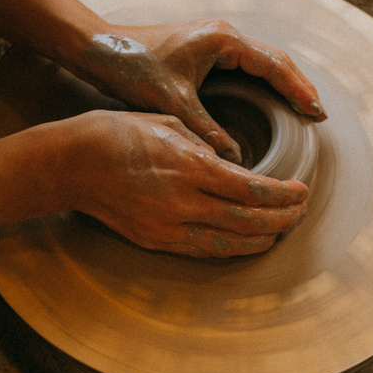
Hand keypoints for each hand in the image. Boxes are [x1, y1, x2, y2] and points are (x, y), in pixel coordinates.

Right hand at [53, 110, 309, 256]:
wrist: (72, 163)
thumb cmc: (117, 133)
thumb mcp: (169, 122)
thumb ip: (205, 145)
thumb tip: (234, 163)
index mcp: (190, 166)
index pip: (252, 189)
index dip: (282, 195)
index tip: (301, 191)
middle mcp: (183, 201)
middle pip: (247, 220)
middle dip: (282, 218)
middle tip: (301, 211)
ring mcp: (168, 226)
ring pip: (229, 243)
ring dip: (262, 238)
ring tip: (282, 230)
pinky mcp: (155, 240)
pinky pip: (203, 251)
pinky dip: (231, 248)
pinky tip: (247, 242)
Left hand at [66, 20, 325, 164]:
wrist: (99, 48)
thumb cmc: (132, 66)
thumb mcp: (173, 103)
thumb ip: (206, 132)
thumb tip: (234, 161)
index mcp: (223, 40)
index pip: (275, 65)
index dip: (299, 90)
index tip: (316, 113)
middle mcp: (224, 35)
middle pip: (275, 61)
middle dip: (298, 88)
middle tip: (318, 116)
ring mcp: (215, 41)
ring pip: (262, 63)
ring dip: (282, 85)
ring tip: (303, 111)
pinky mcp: (205, 50)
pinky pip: (245, 67)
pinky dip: (262, 85)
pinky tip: (268, 105)